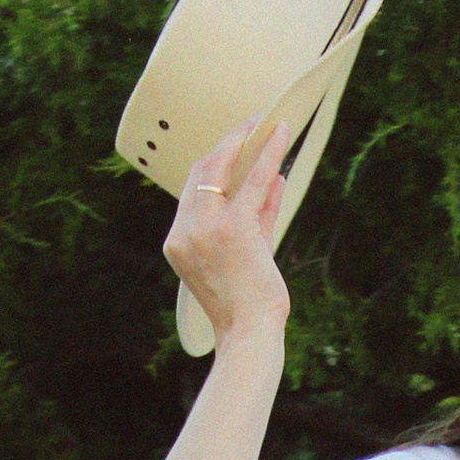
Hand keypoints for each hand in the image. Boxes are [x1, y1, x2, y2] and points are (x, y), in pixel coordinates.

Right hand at [165, 114, 293, 350]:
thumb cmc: (247, 307)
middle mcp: (184, 230)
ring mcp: (205, 228)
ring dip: (246, 141)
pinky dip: (269, 154)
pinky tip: (280, 135)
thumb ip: (258, 215)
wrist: (248, 335)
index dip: (213, 162)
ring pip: (221, 167)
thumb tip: (274, 177)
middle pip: (201, 170)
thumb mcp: (248, 255)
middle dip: (228, 144)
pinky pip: (253, 179)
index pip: (192, 188)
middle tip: (251, 124)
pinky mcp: (233, 227)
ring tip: (267, 125)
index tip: (233, 145)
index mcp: (178, 241)